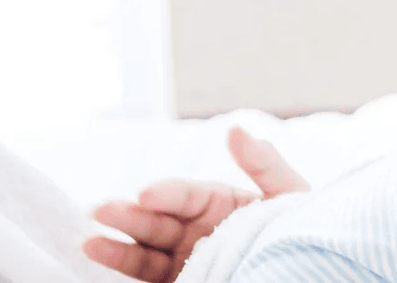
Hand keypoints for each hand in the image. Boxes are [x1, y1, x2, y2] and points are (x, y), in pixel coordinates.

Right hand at [82, 126, 310, 282]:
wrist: (308, 268)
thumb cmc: (299, 229)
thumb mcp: (288, 194)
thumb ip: (263, 164)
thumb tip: (234, 127)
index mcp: (219, 202)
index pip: (187, 195)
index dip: (166, 194)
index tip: (146, 193)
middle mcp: (195, 230)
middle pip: (158, 222)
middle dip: (128, 216)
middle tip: (99, 210)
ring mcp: (186, 259)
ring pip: (146, 252)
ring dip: (117, 247)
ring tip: (88, 242)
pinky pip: (148, 278)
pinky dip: (124, 272)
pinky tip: (102, 261)